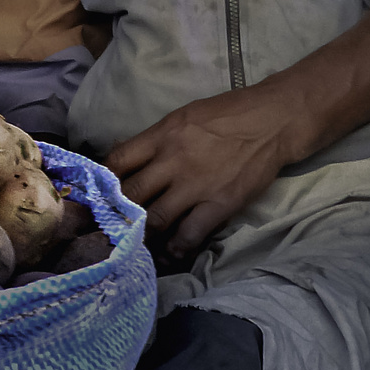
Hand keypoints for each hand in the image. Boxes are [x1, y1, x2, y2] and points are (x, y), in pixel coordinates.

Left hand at [104, 85, 297, 260]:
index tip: (97, 196)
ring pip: (155, 218)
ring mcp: (195, 185)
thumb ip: (155, 139)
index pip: (117, 160)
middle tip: (106, 230)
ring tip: (133, 248)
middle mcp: (172, 161)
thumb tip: (124, 155)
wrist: (272, 121)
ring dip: (142, 236)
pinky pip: (189, 234)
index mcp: (161, 135)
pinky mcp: (219, 204)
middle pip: (131, 193)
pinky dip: (176, 249)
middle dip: (115, 214)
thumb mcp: (183, 117)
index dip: (102, 181)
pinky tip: (169, 255)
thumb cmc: (227, 114)